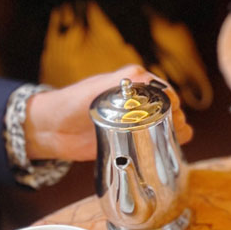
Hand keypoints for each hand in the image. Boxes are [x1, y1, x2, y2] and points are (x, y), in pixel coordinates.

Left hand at [24, 65, 194, 162]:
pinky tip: (169, 150)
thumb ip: (119, 83)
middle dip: (177, 119)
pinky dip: (168, 147)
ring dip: (177, 133)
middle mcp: (139, 102)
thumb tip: (146, 79)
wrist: (53, 130)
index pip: (164, 90)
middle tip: (169, 129)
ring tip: (170, 140)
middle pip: (171, 109)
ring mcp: (137, 123)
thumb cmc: (71, 103)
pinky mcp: (133, 141)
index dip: (172, 101)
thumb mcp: (96, 90)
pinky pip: (157, 143)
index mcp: (133, 84)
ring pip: (170, 126)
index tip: (171, 112)